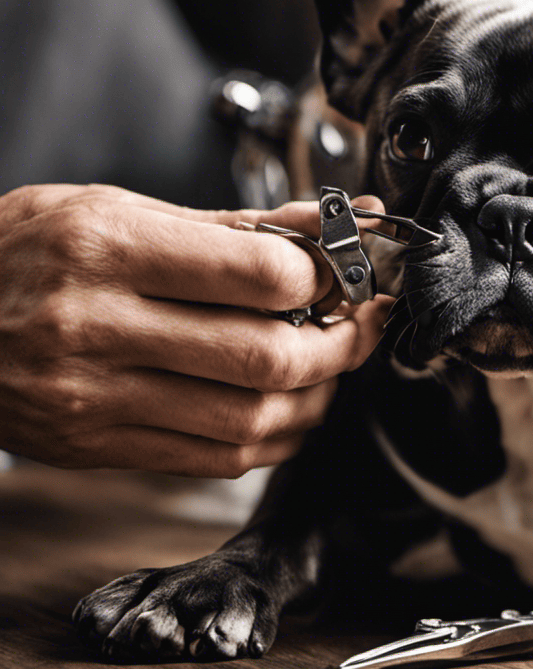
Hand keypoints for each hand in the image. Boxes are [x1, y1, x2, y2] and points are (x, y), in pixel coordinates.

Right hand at [0, 184, 393, 475]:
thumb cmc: (26, 249)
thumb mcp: (121, 210)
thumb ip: (236, 226)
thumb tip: (338, 220)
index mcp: (107, 248)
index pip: (260, 274)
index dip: (326, 276)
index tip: (344, 272)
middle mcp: (97, 326)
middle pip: (266, 357)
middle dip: (342, 345)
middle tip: (363, 324)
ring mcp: (91, 397)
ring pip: (248, 419)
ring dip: (316, 397)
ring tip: (331, 367)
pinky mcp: (94, 445)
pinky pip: (212, 459)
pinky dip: (273, 439)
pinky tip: (289, 410)